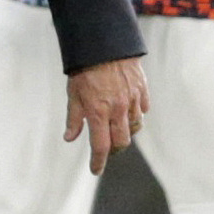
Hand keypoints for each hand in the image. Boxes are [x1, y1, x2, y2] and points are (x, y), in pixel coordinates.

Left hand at [64, 56, 147, 175]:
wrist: (104, 43)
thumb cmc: (84, 69)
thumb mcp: (73, 94)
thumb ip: (74, 118)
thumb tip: (70, 138)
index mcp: (98, 112)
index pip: (100, 146)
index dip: (98, 161)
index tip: (96, 170)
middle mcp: (118, 109)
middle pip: (121, 141)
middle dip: (114, 149)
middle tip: (106, 148)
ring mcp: (133, 100)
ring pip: (135, 127)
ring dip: (126, 132)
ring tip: (117, 129)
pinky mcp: (142, 90)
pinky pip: (143, 110)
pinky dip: (136, 115)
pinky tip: (129, 112)